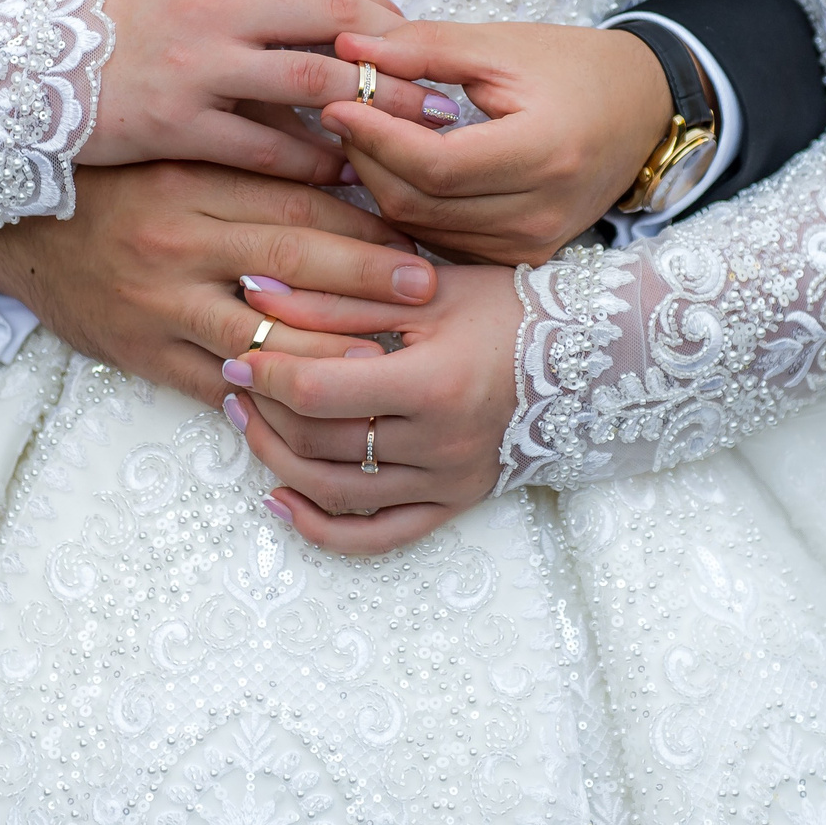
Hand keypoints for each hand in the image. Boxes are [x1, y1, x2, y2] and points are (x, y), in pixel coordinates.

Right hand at [0, 162, 438, 406]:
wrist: (16, 237)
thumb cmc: (112, 189)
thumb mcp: (174, 156)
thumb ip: (248, 160)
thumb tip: (347, 161)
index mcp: (190, 182)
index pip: (294, 203)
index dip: (362, 220)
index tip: (417, 231)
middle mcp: (176, 241)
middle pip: (291, 264)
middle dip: (367, 279)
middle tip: (427, 290)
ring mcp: (158, 304)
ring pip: (260, 336)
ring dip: (330, 352)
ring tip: (389, 362)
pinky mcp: (142, 355)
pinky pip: (217, 387)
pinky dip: (269, 401)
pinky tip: (316, 408)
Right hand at [85, 0, 452, 178]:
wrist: (19, 63)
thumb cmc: (114, 18)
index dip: (386, 19)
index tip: (419, 50)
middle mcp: (215, 6)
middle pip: (336, 30)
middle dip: (397, 67)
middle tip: (439, 100)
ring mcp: (196, 66)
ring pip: (311, 89)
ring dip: (368, 118)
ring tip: (406, 144)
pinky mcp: (175, 125)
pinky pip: (262, 149)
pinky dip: (309, 164)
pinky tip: (339, 179)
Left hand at [218, 263, 521, 554]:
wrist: (590, 357)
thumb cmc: (507, 311)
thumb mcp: (423, 291)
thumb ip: (336, 294)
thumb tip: (253, 287)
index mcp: (435, 384)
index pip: (321, 392)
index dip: (266, 375)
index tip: (239, 353)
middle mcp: (442, 444)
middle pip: (321, 443)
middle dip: (264, 413)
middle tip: (236, 383)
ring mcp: (448, 482)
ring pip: (336, 492)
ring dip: (278, 462)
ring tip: (249, 425)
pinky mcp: (454, 504)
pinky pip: (377, 536)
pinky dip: (320, 528)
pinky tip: (281, 501)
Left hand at [320, 21, 671, 264]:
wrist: (643, 110)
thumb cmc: (576, 68)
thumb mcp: (504, 45)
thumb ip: (425, 48)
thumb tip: (347, 48)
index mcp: (547, 152)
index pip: (436, 164)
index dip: (376, 137)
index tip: (337, 102)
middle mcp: (542, 213)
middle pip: (421, 204)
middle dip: (368, 160)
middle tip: (341, 116)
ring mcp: (534, 245)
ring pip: (424, 229)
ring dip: (382, 185)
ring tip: (363, 138)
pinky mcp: (523, 259)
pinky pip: (443, 241)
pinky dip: (412, 208)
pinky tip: (397, 170)